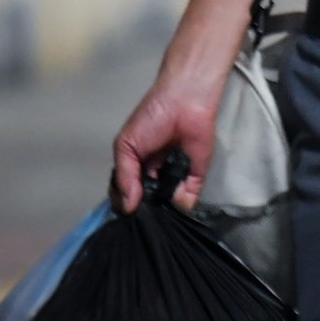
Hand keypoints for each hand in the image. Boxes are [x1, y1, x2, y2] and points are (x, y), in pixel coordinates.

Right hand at [111, 71, 220, 212]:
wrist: (184, 101)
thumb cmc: (151, 118)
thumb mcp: (127, 146)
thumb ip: (125, 176)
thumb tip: (128, 207)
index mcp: (135, 167)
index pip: (125, 193)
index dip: (122, 204)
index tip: (122, 216)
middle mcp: (154, 175)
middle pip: (146, 203)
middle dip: (142, 211)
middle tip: (140, 219)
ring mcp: (175, 177)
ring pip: (166, 204)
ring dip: (161, 211)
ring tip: (156, 213)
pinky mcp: (196, 175)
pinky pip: (189, 198)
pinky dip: (182, 203)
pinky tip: (174, 200)